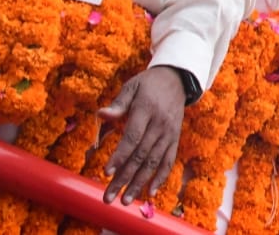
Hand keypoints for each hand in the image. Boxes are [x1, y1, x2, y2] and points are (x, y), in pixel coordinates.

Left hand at [98, 65, 185, 203]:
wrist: (177, 79)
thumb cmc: (148, 84)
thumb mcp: (132, 87)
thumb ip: (118, 104)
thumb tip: (101, 114)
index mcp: (147, 109)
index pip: (132, 136)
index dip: (120, 156)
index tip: (107, 172)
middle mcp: (160, 124)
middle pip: (141, 154)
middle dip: (125, 177)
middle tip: (109, 196)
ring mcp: (169, 133)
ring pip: (154, 162)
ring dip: (139, 182)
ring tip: (126, 199)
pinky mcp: (175, 139)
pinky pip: (169, 160)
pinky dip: (160, 177)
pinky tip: (150, 192)